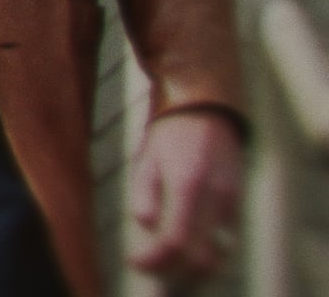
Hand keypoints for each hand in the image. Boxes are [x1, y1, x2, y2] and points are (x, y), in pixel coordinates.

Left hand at [128, 108, 242, 284]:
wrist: (208, 105)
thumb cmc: (170, 132)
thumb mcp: (147, 158)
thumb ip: (145, 193)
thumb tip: (146, 225)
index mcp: (188, 184)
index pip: (176, 241)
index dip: (156, 260)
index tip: (137, 263)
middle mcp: (216, 195)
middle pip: (201, 256)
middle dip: (174, 270)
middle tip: (151, 268)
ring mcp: (233, 199)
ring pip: (220, 252)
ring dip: (194, 266)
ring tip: (167, 263)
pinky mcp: (239, 199)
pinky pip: (227, 237)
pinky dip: (209, 251)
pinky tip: (188, 250)